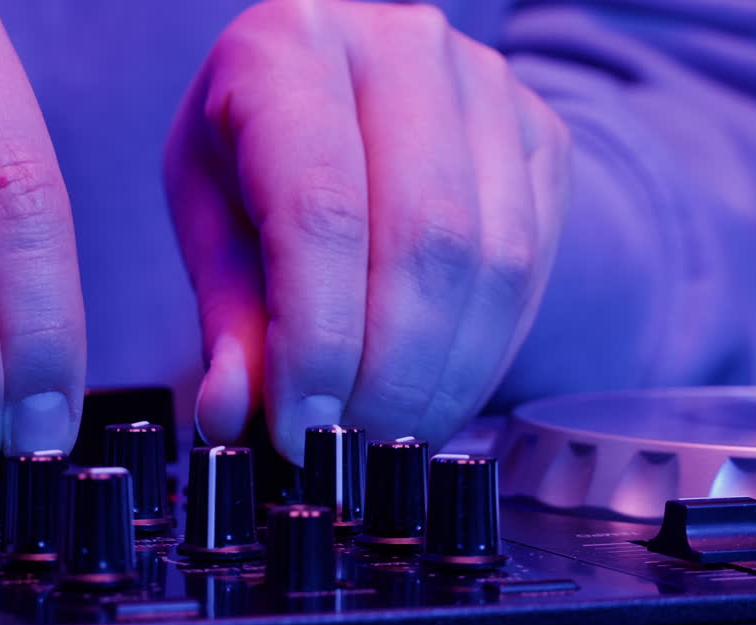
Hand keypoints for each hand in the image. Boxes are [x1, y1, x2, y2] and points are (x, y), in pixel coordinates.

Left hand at [166, 0, 569, 462]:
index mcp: (290, 44)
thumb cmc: (255, 152)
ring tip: (387, 436)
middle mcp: (402, 45)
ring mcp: (488, 84)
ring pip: (491, 262)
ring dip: (441, 377)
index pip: (319, 209)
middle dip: (385, 374)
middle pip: (421, 240)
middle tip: (347, 449)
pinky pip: (532, 269)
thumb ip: (228, 316)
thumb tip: (233, 414)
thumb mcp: (212, 217)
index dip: (316, 340)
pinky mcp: (542, 134)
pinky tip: (434, 395)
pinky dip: (483, 354)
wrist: (343, 97)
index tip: (299, 429)